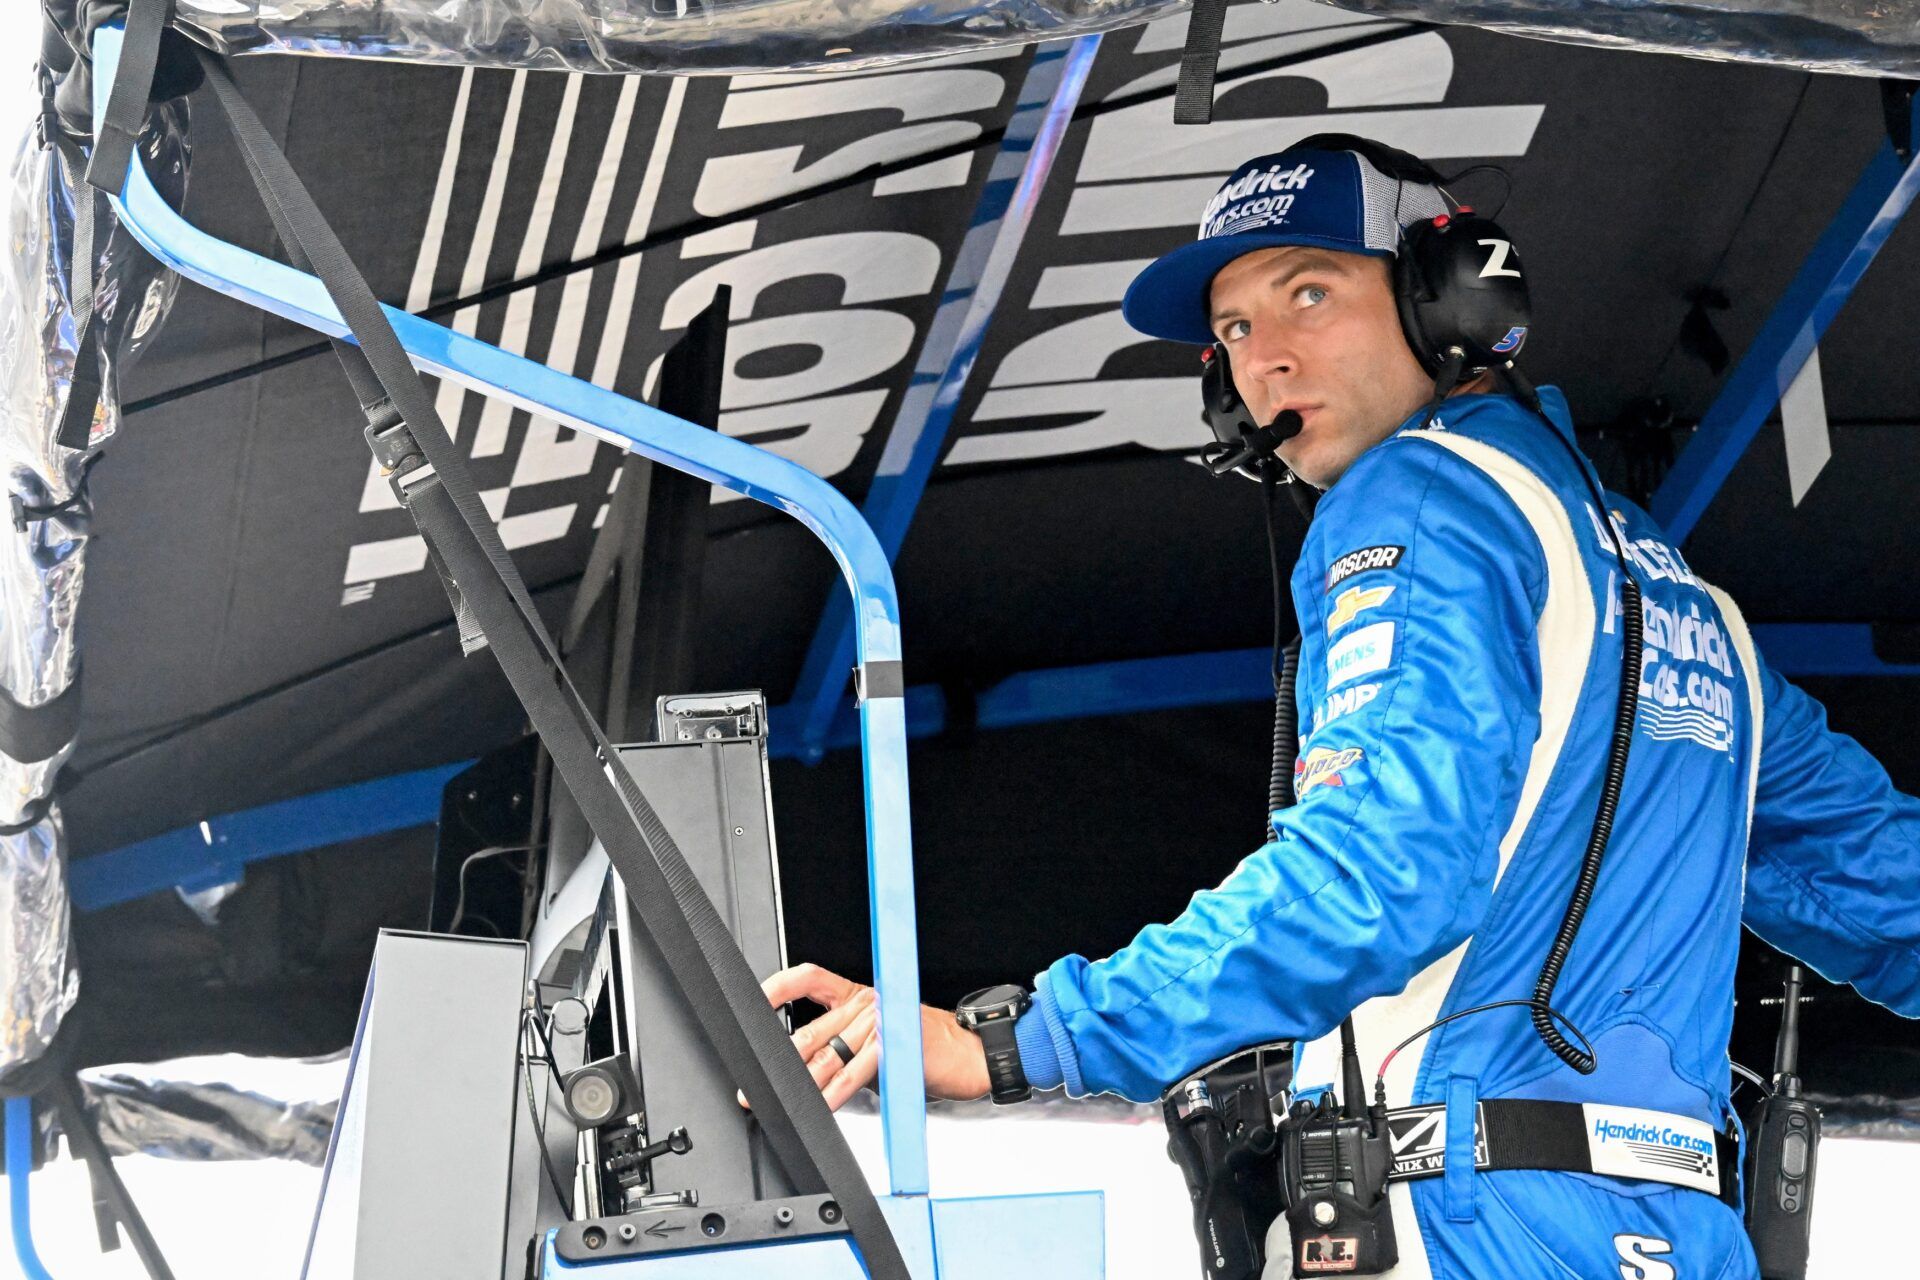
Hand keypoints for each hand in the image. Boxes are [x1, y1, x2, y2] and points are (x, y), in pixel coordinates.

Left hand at [753, 963, 991, 1111]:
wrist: (968, 1054)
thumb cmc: (922, 1050)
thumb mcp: (875, 1041)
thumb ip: (839, 1047)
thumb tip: (798, 1069)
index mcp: (858, 997)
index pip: (810, 978)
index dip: (779, 987)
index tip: (755, 1003)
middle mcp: (867, 1005)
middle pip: (812, 1029)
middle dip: (778, 1061)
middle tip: (753, 1085)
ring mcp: (881, 1024)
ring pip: (830, 1054)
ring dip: (801, 1083)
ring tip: (780, 1100)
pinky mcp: (896, 1047)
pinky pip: (857, 1071)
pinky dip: (836, 1091)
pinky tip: (821, 1104)